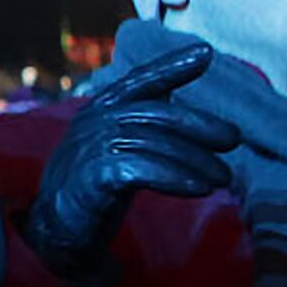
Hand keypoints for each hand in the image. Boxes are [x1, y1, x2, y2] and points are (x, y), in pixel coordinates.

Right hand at [22, 41, 230, 282]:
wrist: (54, 233)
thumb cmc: (94, 188)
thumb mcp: (118, 148)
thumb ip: (142, 123)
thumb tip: (174, 93)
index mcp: (99, 111)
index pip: (139, 81)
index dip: (170, 66)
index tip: (205, 53)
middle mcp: (92, 123)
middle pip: (154, 114)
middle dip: (199, 125)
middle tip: (233, 139)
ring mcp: (89, 149)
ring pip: (153, 144)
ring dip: (195, 160)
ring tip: (222, 178)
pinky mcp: (91, 178)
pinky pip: (141, 170)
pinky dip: (175, 178)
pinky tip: (199, 189)